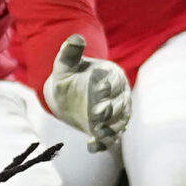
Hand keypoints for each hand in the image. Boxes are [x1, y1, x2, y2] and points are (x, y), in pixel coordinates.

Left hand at [42, 35, 130, 151]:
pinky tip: (91, 147)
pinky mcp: (108, 129)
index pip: (115, 81)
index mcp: (112, 76)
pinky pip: (110, 139)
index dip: (110, 86)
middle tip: (97, 115)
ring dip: (109, 129)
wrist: (66, 96)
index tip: (100, 89)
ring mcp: (115, 114)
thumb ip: (70, 53)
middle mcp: (119, 96)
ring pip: (118, 123)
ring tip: (96, 133)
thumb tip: (75, 38)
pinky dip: (103, 144)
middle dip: (110, 110)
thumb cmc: (68, 76)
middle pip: (120, 104)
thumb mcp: (65, 65)